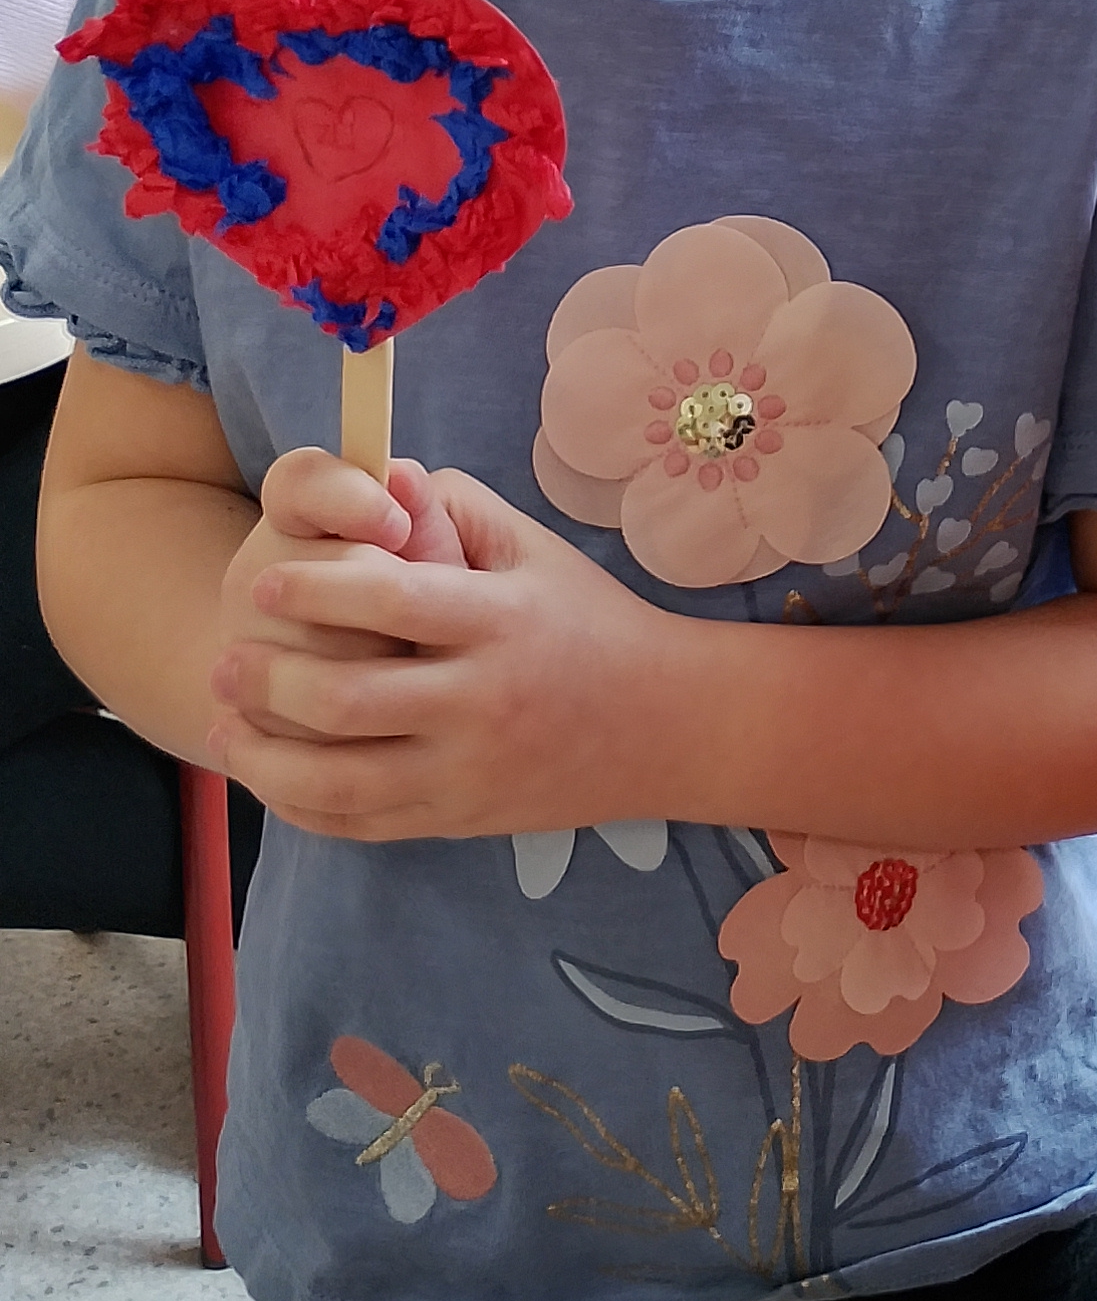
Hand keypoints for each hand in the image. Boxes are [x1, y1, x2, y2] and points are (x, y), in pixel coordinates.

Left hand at [209, 450, 663, 841]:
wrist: (665, 725)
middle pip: (345, 698)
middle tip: (227, 657)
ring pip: (337, 779)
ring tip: (226, 724)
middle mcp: (480, 700)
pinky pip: (357, 824)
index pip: (389, 597)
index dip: (315, 586)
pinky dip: (298, 804)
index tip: (265, 579)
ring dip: (264, 753)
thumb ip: (455, 509)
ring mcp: (466, 771)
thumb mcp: (536, 550)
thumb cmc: (590, 623)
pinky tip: (270, 773)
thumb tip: (382, 476)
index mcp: (497, 620)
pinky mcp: (456, 819)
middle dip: (268, 678)